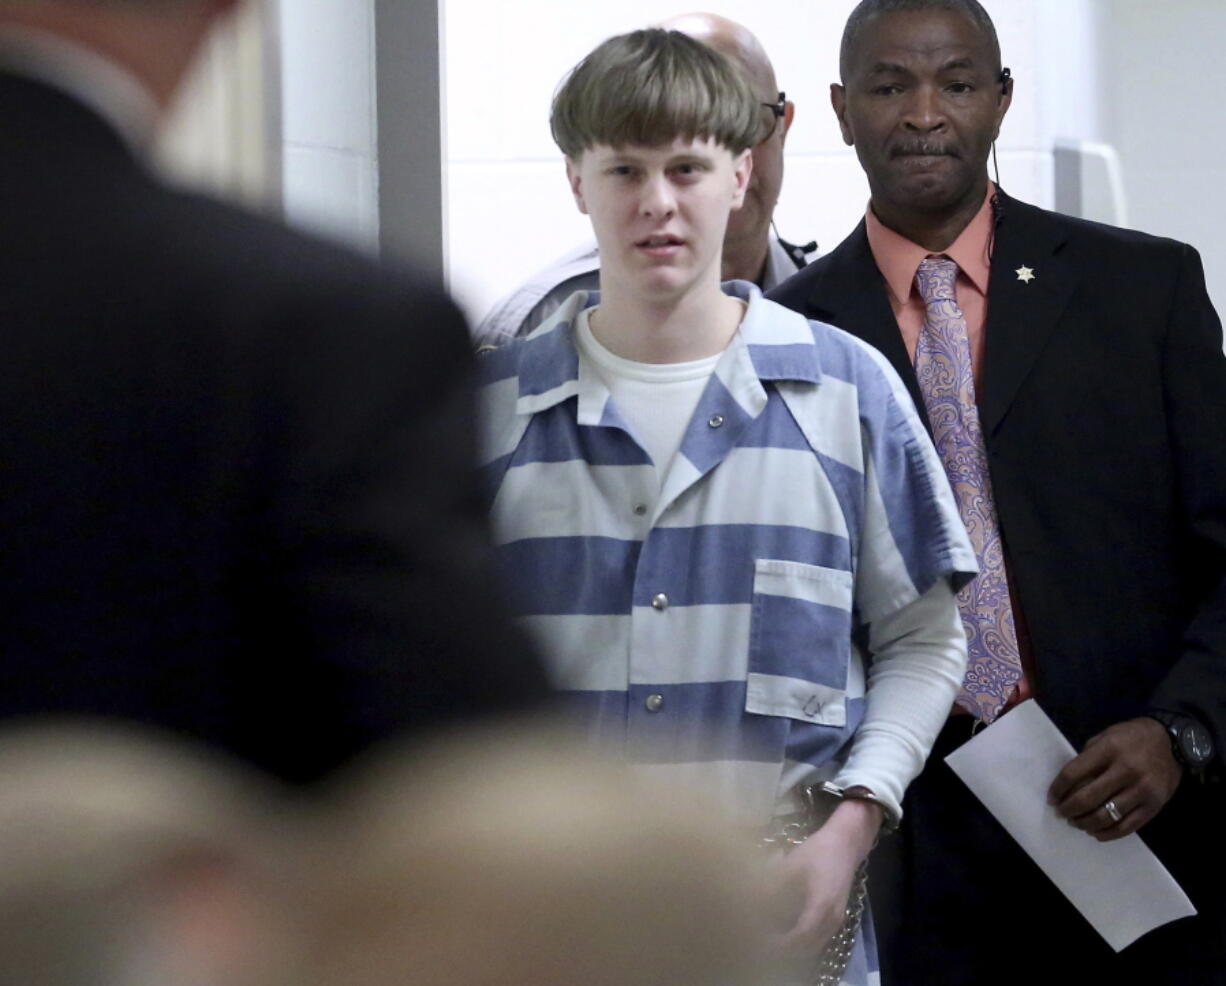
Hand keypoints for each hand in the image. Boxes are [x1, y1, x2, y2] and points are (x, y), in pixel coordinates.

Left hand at [770, 798, 881, 954]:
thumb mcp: (790, 866)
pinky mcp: (835, 918)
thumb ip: (772, 886)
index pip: (799, 938)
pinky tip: (784, 933)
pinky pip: (818, 938)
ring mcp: (836, 920)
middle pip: (807, 948)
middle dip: (784, 951)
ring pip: (813, 946)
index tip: (759, 944)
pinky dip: (801, 942)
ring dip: (793, 948)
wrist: (846, 844)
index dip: (779, 945)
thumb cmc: (817, 852)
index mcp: (821, 907)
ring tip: (769, 942)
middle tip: (760, 946)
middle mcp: (831, 919)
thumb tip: (751, 903)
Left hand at [1047, 717, 1181, 840]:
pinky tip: (1096, 832)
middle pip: (1088, 798)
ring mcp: (1142, 790)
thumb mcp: (1105, 737)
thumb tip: (1068, 784)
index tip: (1051, 799)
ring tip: (1076, 823)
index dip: (1058, 789)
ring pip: (1106, 816)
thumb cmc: (1132, 738)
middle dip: (1069, 809)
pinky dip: (1108, 833)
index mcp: (1109, 749)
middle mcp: (1126, 770)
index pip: (1074, 773)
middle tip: (1061, 813)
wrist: (1172, 744)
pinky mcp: (1154, 806)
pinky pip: (1127, 826)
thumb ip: (1088, 758)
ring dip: (1085, 824)